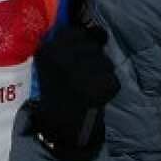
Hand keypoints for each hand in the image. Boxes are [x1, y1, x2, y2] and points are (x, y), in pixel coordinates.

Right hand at [31, 5, 120, 160]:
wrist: (59, 129)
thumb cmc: (56, 91)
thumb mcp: (53, 63)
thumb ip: (72, 44)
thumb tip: (101, 31)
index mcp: (48, 52)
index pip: (75, 33)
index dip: (80, 43)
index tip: (75, 57)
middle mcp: (64, 61)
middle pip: (92, 47)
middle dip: (92, 59)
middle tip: (80, 78)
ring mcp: (82, 76)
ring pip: (105, 63)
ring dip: (101, 73)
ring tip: (86, 88)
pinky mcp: (99, 90)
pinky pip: (112, 80)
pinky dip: (108, 87)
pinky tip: (94, 97)